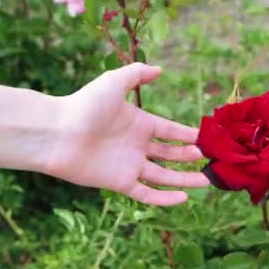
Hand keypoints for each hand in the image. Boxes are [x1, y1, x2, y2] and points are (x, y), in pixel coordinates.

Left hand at [44, 63, 209, 205]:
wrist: (58, 132)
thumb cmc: (84, 105)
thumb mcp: (114, 82)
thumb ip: (137, 74)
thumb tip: (160, 70)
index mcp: (139, 123)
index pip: (170, 131)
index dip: (188, 135)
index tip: (207, 139)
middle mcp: (137, 145)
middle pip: (170, 155)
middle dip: (190, 157)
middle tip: (211, 160)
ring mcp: (130, 165)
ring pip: (164, 176)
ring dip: (185, 179)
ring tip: (206, 181)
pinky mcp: (120, 183)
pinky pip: (147, 194)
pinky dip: (164, 198)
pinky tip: (183, 198)